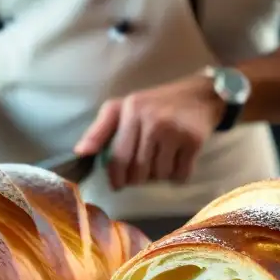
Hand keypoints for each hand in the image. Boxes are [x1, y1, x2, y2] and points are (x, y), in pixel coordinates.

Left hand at [74, 75, 225, 190]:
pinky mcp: (194, 141)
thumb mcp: (123, 108)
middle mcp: (152, 120)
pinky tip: (175, 163)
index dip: (116, 177)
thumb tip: (80, 152)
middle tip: (141, 174)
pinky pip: (180, 175)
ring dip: (158, 177)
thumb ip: (99, 129)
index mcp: (131, 110)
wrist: (199, 95)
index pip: (118, 157)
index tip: (117, 185)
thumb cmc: (155, 104)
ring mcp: (174, 131)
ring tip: (159, 162)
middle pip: (138, 170)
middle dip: (137, 179)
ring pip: (159, 175)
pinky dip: (177, 176)